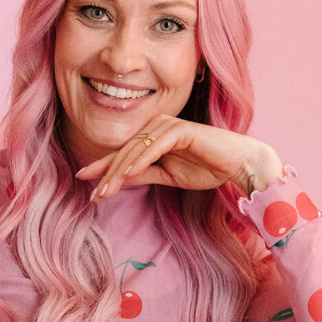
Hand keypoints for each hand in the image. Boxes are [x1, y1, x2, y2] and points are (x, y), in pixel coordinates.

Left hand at [75, 114, 281, 199]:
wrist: (238, 163)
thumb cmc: (207, 168)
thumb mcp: (168, 176)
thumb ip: (144, 175)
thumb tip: (117, 181)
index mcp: (152, 137)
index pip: (122, 154)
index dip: (102, 167)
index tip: (83, 181)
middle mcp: (157, 127)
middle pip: (125, 153)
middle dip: (107, 174)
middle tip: (93, 194)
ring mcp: (168, 126)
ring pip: (136, 150)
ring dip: (119, 171)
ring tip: (105, 189)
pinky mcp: (181, 130)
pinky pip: (156, 146)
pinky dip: (141, 159)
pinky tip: (128, 173)